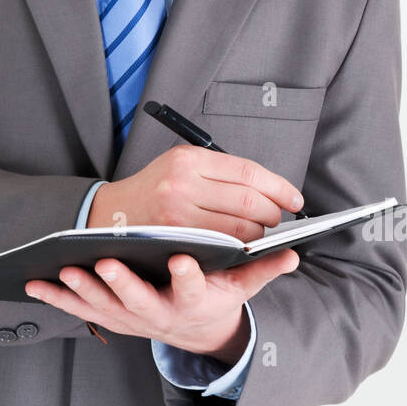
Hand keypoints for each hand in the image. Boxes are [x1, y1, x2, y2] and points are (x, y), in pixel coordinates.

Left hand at [24, 246, 299, 357]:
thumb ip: (263, 270)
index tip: (180, 258)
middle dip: (122, 283)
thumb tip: (295, 254)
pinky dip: (58, 298)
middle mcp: (161, 313)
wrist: (193, 333)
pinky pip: (80, 310)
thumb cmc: (215, 297)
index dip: (187, 276)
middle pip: (140, 300)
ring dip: (84, 290)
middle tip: (106, 263)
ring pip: (105, 306)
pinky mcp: (110, 318)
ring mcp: (132, 318)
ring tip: (66, 269)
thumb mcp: (242, 288)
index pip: (193, 288)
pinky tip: (35, 283)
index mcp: (194, 301)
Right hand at [87, 142, 303, 240]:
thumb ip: (221, 173)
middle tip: (279, 218)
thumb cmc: (155, 190)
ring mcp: (178, 213)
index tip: (294, 198)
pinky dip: (242, 247)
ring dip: (259, 233)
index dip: (279, 187)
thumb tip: (270, 189)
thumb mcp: (182, 166)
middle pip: (250, 200)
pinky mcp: (176, 239)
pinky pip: (223, 246)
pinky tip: (245, 245)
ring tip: (261, 232)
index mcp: (190, 158)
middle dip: (273, 213)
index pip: (249, 172)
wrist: (112, 215)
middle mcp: (183, 182)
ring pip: (240, 227)